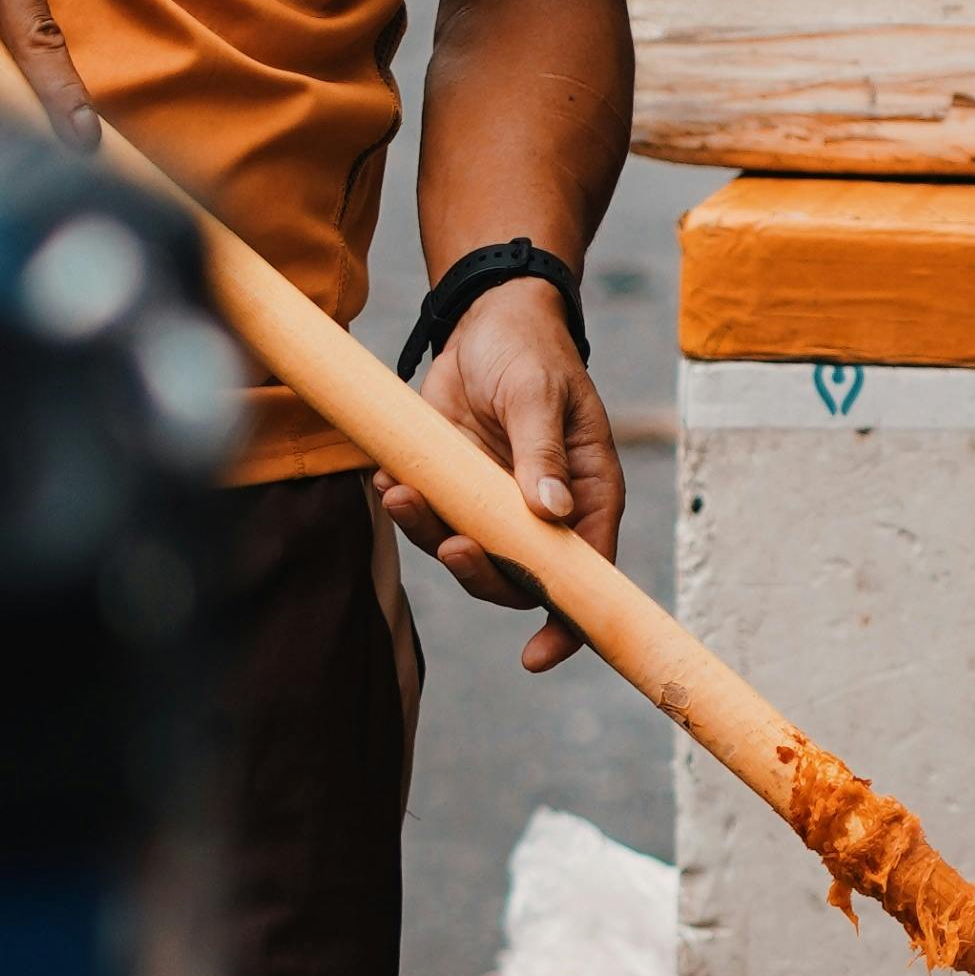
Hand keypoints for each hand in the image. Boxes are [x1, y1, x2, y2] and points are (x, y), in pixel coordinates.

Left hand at [377, 280, 622, 669]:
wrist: (486, 321)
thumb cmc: (531, 355)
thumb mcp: (539, 394)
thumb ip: (541, 451)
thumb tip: (551, 512)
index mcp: (586, 497)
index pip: (586, 575)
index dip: (567, 622)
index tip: (538, 654)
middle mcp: (541, 513)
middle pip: (517, 579)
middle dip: (480, 573)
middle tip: (451, 545)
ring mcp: (493, 505)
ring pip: (464, 553)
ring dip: (430, 536)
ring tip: (402, 496)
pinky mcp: (451, 487)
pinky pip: (427, 519)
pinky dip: (404, 507)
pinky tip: (388, 477)